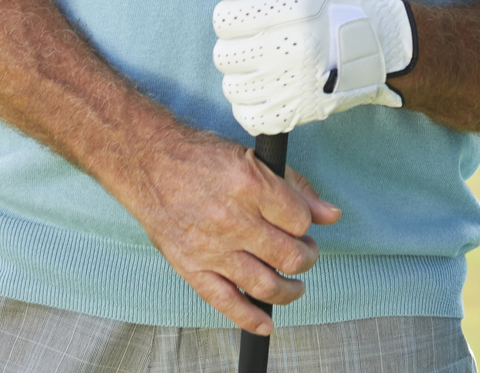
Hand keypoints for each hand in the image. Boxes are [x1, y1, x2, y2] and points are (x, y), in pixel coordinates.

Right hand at [111, 124, 341, 335]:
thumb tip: (330, 214)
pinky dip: (251, 318)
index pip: (300, 221)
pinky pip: (226, 302)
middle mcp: (232, 219)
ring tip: (294, 283)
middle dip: (306, 257)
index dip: (308, 224)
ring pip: (266, 284)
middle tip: (305, 252)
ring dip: (290, 290)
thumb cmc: (199, 156)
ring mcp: (211, 248)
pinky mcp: (192, 267)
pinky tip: (267, 323)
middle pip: (289, 256)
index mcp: (250, 185)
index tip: (303, 224)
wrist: (148, 162)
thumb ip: (295, 187)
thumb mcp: (253, 159)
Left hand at [200, 0, 414, 134]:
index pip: (224, 19)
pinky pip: (247, 116)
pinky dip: (250, 105)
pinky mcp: (296, 113)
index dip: (231, 17)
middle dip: (235, 47)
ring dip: (242, 77)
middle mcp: (294, 47)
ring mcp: (295, 84)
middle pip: (223, 55)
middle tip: (259, 43)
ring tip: (265, 67)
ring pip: (231, 87)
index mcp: (293, 10)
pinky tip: (267, 90)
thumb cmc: (327, 10)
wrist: (374, 46)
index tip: (249, 18)